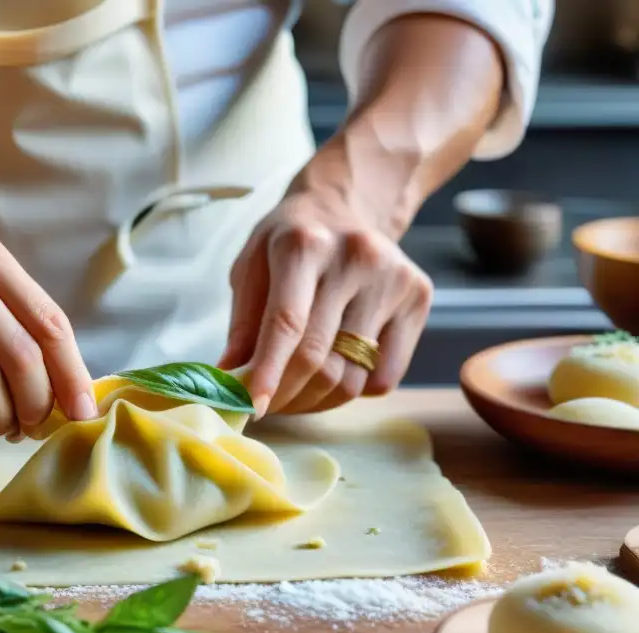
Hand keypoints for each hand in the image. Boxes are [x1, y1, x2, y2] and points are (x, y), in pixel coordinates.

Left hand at [219, 194, 432, 416]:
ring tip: (296, 393)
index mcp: (303, 243)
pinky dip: (354, 392)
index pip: (286, 323)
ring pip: (350, 377)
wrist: (346, 204)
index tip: (251, 409)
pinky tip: (337, 371)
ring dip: (316, 401)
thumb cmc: (289, 242)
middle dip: (285, 395)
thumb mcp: (252, 266)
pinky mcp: (419, 297)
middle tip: (267, 405)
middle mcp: (355, 255)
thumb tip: (232, 382)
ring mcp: (393, 277)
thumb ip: (242, 324)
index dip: (267, 373)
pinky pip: (384, 378)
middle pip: (318, 357)